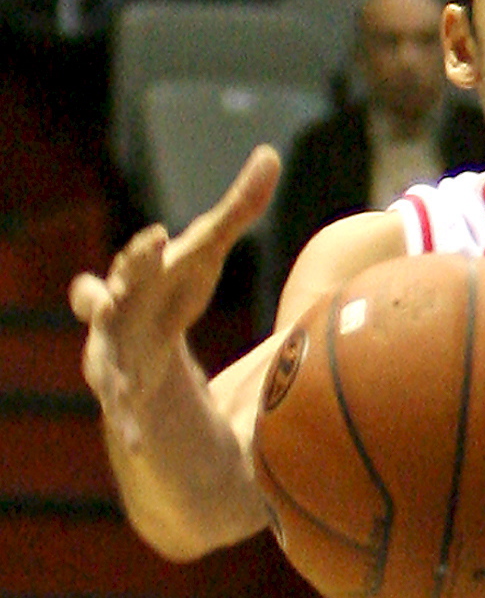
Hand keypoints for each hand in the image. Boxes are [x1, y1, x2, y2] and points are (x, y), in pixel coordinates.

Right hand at [69, 146, 278, 446]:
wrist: (149, 339)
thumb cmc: (174, 289)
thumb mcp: (208, 252)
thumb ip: (237, 207)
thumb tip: (269, 155)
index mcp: (137, 278)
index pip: (136, 260)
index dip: (142, 251)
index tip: (159, 237)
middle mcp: (114, 315)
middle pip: (103, 302)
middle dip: (106, 294)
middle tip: (110, 294)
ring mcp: (112, 355)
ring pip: (102, 360)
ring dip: (107, 368)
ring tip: (117, 385)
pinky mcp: (122, 394)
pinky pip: (124, 413)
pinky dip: (131, 425)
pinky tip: (142, 442)